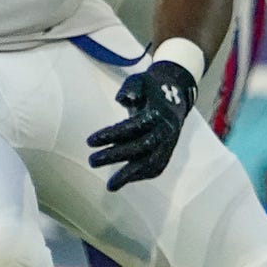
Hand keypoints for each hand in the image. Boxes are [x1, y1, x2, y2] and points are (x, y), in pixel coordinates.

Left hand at [85, 60, 197, 189]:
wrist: (178, 92)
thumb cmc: (152, 87)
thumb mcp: (141, 80)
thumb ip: (132, 88)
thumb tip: (124, 99)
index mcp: (159, 113)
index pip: (134, 127)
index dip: (112, 135)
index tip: (89, 141)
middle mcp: (166, 130)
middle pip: (142, 148)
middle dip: (116, 156)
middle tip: (92, 161)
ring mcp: (170, 141)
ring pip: (153, 163)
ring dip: (131, 175)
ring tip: (111, 186)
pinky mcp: (169, 149)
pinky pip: (158, 166)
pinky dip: (142, 175)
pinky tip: (124, 180)